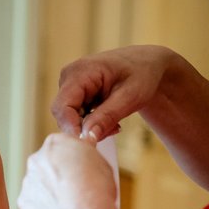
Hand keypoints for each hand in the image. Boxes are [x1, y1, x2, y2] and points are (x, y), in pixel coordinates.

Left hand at [18, 134, 117, 208]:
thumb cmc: (96, 189)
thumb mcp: (102, 163)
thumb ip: (87, 155)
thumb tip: (84, 154)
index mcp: (55, 143)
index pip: (63, 145)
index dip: (73, 158)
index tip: (80, 167)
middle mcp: (36, 159)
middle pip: (47, 163)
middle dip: (58, 173)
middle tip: (75, 187)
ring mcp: (27, 181)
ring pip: (39, 184)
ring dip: (50, 191)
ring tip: (68, 204)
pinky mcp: (23, 201)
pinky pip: (35, 202)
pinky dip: (45, 207)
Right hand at [52, 45, 174, 140]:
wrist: (146, 63)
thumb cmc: (142, 74)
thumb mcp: (130, 96)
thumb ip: (107, 117)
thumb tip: (87, 138)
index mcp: (79, 72)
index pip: (63, 106)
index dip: (71, 127)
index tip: (88, 144)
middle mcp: (68, 78)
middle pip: (64, 114)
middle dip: (85, 128)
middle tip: (114, 130)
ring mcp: (69, 86)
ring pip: (69, 118)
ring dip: (90, 126)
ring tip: (115, 123)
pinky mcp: (73, 95)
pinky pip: (75, 116)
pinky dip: (91, 123)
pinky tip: (109, 118)